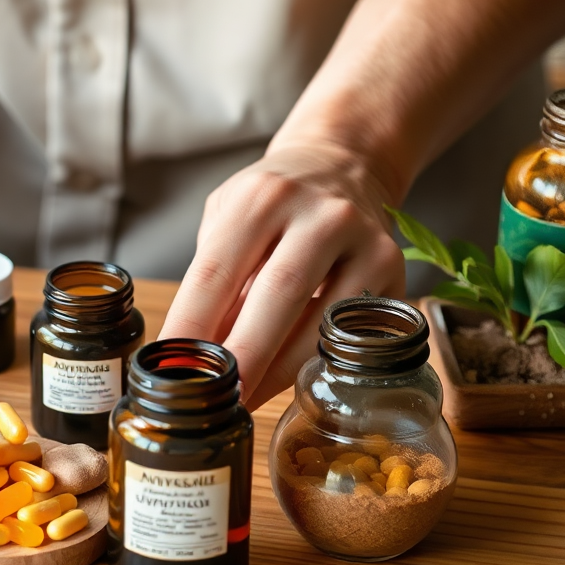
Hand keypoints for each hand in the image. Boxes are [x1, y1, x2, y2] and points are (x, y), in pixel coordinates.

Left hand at [160, 139, 405, 410]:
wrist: (343, 165)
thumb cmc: (273, 203)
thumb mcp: (229, 218)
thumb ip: (216, 277)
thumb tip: (198, 352)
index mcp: (262, 196)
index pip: (216, 271)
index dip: (191, 325)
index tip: (172, 369)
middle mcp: (319, 213)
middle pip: (276, 296)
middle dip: (243, 356)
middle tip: (217, 399)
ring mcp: (362, 240)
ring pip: (319, 322)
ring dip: (278, 372)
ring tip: (245, 399)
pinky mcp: (392, 269)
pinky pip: (348, 331)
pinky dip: (314, 361)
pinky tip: (288, 379)